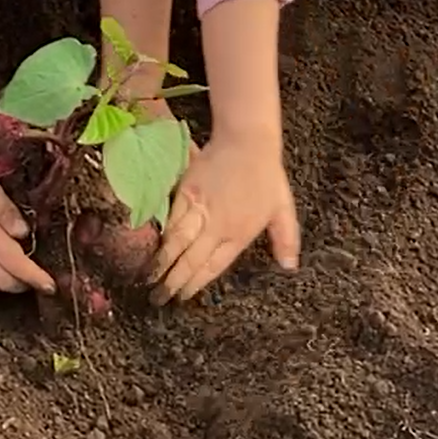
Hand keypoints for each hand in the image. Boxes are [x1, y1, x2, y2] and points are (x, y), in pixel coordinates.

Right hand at [148, 130, 298, 303]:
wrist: (246, 141)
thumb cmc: (267, 176)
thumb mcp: (283, 210)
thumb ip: (286, 240)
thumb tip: (289, 267)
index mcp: (238, 234)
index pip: (213, 266)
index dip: (196, 282)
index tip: (183, 296)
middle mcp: (216, 225)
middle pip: (191, 258)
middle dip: (174, 279)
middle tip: (159, 297)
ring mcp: (198, 207)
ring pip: (177, 240)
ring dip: (163, 260)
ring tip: (149, 276)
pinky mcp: (185, 189)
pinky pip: (170, 216)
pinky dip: (161, 232)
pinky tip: (152, 242)